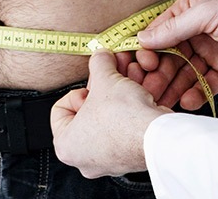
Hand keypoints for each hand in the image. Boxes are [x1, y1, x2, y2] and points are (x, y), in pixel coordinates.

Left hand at [51, 51, 170, 177]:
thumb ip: (98, 63)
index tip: (94, 87)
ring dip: (118, 96)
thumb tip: (101, 56)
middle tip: (114, 76)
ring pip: (107, 119)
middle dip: (104, 89)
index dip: (79, 90)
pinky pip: (123, 129)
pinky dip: (130, 112)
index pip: (61, 109)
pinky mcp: (128, 158)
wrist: (157, 136)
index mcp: (66, 145)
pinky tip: (141, 96)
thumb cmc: (123, 117)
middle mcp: (84, 158)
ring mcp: (107, 161)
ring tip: (131, 81)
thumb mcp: (105, 78)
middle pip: (87, 112)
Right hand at [135, 0, 217, 110]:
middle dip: (158, 72)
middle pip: (170, 55)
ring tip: (162, 99)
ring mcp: (212, 53)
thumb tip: (145, 37)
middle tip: (147, 88)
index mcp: (192, 11)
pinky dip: (195, 94)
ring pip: (185, 73)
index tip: (140, 63)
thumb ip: (176, 26)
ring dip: (173, 86)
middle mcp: (199, 32)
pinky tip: (187, 101)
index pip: (161, 31)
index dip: (149, 48)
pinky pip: (205, 85)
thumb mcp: (209, 11)